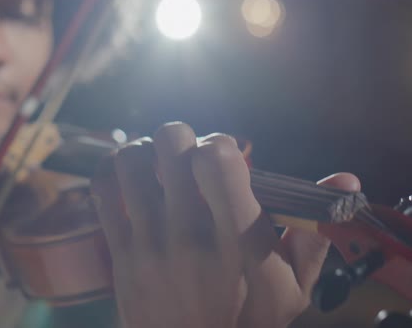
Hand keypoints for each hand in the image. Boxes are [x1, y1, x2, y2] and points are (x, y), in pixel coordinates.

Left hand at [91, 122, 359, 327]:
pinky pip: (103, 193)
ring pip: (130, 162)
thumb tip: (343, 178)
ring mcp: (148, 241)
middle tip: (186, 155)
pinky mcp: (119, 251)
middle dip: (181, 137)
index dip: (219, 143)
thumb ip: (313, 232)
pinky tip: (127, 174)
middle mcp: (188, 233)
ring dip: (143, 150)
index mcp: (236, 239)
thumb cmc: (246, 323)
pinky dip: (110, 171)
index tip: (223, 157)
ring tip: (155, 162)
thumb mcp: (291, 288)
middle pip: (170, 146)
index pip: (217, 161)